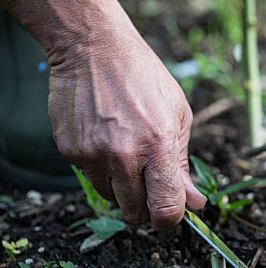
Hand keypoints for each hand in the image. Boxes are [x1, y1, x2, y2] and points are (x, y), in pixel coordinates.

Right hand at [48, 21, 205, 230]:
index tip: (171, 215)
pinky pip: (90, 178)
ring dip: (124, 188)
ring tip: (128, 153)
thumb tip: (193, 202)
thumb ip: (184, 164)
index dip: (170, 220)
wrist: (94, 47)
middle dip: (147, 207)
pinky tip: (107, 141)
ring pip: (112, 199)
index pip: (165, 209)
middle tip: (151, 186)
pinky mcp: (70, 150)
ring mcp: (93, 154)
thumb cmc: (144, 78)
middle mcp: (124, 155)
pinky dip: (102, 169)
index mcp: (158, 145)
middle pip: (136, 213)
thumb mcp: (178, 115)